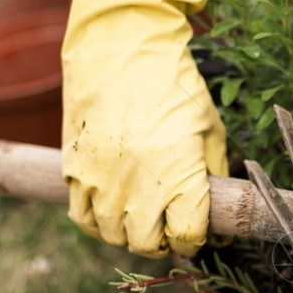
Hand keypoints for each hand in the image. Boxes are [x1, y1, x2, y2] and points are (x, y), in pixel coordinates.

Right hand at [56, 0, 226, 256]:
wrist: (121, 48)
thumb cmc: (175, 87)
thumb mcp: (209, 130)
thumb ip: (214, 175)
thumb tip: (218, 214)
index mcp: (179, 173)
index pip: (186, 236)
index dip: (194, 240)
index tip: (196, 233)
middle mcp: (138, 182)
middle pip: (147, 243)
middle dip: (163, 242)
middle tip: (169, 227)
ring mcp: (101, 178)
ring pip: (113, 235)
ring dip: (130, 235)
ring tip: (142, 219)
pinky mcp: (74, 169)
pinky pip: (82, 218)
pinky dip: (99, 224)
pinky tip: (113, 212)